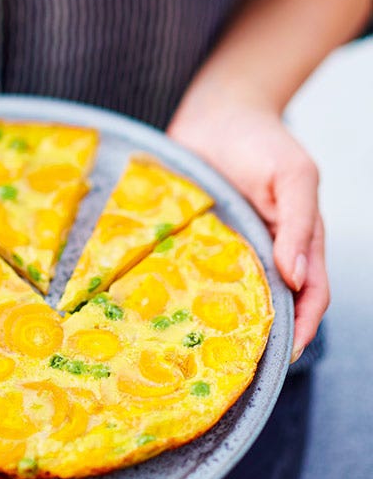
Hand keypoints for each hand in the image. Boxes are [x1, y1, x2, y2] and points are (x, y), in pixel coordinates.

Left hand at [167, 88, 327, 363]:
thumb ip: (299, 224)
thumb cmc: (261, 141)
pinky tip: (168, 311)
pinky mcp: (198, 240)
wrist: (217, 113)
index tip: (283, 357)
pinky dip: (188, 293)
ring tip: (199, 349)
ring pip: (230, 295)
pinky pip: (194, 273)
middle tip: (235, 366)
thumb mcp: (292, 176)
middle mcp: (265, 251)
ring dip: (222, 321)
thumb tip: (298, 277)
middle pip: (269, 304)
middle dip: (259, 336)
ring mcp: (231, 247)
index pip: (310, 297)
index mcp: (298, 241)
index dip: (303, 329)